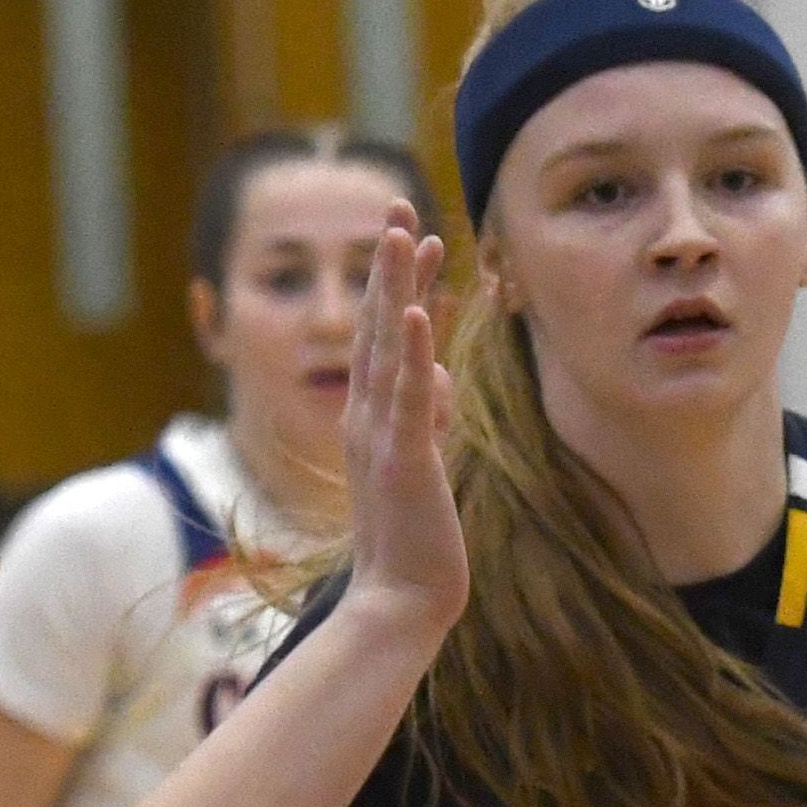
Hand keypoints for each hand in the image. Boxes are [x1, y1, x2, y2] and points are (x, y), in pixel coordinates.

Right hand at [338, 204, 464, 644]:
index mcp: (371, 420)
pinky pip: (408, 397)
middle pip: (379, 324)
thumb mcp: (422, 467)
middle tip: (399, 205)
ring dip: (397, 287)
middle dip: (390, 263)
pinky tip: (421, 310)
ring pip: (389, 346)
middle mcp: (368, 418)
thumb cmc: (415, 544)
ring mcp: (381, 436)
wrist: (401, 602)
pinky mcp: (404, 460)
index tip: (411, 235)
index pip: (385, 337)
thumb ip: (426, 419)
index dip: (397, 284)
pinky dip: (414, 353)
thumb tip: (438, 384)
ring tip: (405, 233)